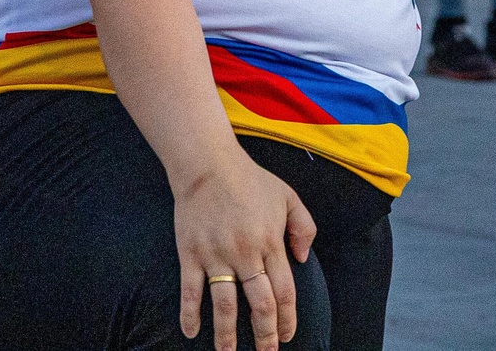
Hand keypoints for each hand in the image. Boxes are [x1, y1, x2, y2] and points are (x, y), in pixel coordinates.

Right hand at [176, 148, 316, 350]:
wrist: (208, 162)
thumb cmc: (250, 179)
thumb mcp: (287, 195)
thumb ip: (304, 226)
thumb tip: (304, 260)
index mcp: (270, 241)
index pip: (284, 291)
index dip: (287, 319)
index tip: (287, 337)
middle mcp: (245, 252)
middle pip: (259, 304)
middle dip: (265, 335)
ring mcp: (216, 254)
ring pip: (225, 305)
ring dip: (228, 336)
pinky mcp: (190, 253)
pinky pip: (190, 291)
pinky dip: (190, 315)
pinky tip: (191, 333)